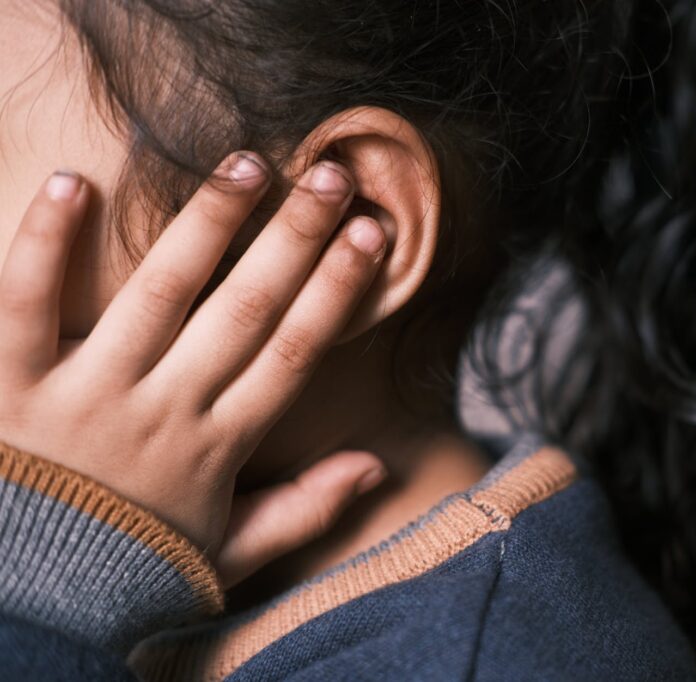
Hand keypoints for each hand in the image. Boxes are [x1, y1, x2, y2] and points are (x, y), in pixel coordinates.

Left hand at [0, 154, 388, 586]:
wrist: (25, 610)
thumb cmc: (129, 570)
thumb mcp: (230, 553)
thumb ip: (304, 509)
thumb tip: (378, 466)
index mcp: (218, 446)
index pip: (294, 352)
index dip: (338, 290)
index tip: (372, 235)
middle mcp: (163, 410)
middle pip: (246, 309)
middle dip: (295, 237)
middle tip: (333, 176)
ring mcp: (87, 394)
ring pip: (159, 293)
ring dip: (207, 223)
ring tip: (247, 164)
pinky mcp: (9, 388)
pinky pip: (24, 305)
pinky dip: (43, 244)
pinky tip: (73, 183)